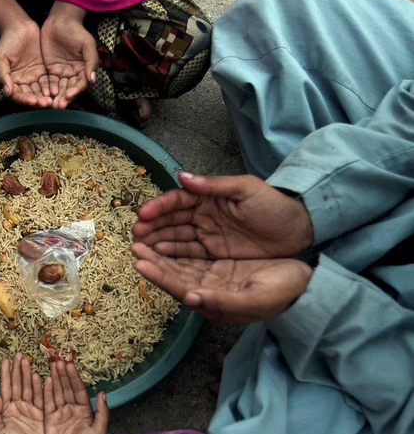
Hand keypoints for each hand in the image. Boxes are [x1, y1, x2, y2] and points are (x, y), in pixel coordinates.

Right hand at [0, 22, 51, 107]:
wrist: (19, 27)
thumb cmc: (7, 41)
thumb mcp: (1, 57)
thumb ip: (3, 74)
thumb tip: (7, 91)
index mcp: (11, 80)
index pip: (17, 95)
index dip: (24, 99)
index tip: (33, 101)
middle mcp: (22, 81)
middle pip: (30, 95)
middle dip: (37, 100)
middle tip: (45, 103)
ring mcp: (33, 76)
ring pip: (39, 90)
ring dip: (45, 96)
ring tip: (51, 100)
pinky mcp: (42, 70)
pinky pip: (47, 81)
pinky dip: (50, 87)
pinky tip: (55, 90)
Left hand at [0, 353, 46, 433]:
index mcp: (6, 408)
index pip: (5, 387)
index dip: (5, 373)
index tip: (5, 360)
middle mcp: (17, 405)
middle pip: (17, 383)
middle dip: (17, 369)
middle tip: (19, 354)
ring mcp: (30, 408)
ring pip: (28, 387)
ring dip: (27, 374)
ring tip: (28, 360)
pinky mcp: (41, 413)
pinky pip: (40, 397)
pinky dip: (39, 386)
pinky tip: (39, 376)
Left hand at [41, 1, 97, 108]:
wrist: (59, 21)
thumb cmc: (76, 31)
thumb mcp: (87, 44)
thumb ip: (91, 61)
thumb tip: (92, 80)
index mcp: (84, 69)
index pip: (81, 84)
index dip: (76, 91)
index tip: (69, 95)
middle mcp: (73, 74)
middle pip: (69, 89)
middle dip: (64, 98)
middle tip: (58, 105)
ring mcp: (62, 73)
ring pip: (59, 88)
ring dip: (56, 97)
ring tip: (51, 104)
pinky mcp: (50, 70)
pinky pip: (49, 82)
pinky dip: (48, 89)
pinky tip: (45, 94)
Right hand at [44, 360, 107, 433]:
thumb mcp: (98, 430)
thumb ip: (102, 412)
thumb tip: (103, 393)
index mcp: (84, 410)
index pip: (78, 389)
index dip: (74, 377)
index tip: (70, 365)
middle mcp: (71, 409)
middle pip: (67, 388)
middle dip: (63, 374)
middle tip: (58, 360)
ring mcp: (60, 413)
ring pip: (57, 392)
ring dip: (55, 378)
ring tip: (52, 365)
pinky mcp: (49, 418)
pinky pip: (48, 402)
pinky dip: (47, 391)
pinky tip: (46, 380)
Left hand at [132, 243, 313, 322]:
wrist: (304, 284)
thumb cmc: (282, 293)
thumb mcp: (255, 298)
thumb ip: (221, 301)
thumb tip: (190, 299)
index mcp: (214, 301)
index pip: (179, 287)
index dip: (158, 275)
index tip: (139, 261)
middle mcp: (208, 290)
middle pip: (174, 274)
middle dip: (153, 260)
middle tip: (133, 244)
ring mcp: (213, 277)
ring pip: (180, 263)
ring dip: (161, 251)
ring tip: (141, 238)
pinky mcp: (220, 265)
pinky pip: (192, 254)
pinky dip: (177, 246)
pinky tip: (164, 236)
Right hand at [133, 173, 312, 259]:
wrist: (298, 230)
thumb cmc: (273, 205)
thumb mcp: (245, 189)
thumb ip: (214, 185)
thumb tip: (182, 176)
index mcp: (208, 197)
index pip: (178, 200)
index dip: (159, 207)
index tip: (143, 215)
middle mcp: (203, 215)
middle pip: (171, 220)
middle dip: (152, 227)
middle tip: (135, 235)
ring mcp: (207, 235)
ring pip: (176, 238)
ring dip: (157, 241)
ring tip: (140, 248)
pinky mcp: (213, 253)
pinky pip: (189, 254)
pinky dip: (172, 255)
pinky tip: (158, 256)